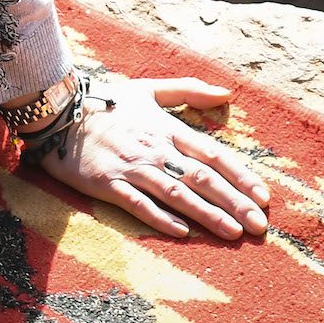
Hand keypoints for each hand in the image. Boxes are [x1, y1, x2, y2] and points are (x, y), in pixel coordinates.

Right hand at [33, 75, 270, 239]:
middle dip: (234, 202)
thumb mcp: (150, 89)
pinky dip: (161, 218)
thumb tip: (228, 93)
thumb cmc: (108, 101)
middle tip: (259, 226)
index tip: (264, 197)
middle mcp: (155, 148)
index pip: (213, 153)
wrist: (59, 112)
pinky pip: (138, 204)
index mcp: (167, 127)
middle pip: (202, 177)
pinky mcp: (109, 184)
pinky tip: (183, 233)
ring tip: (233, 233)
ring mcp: (132, 167)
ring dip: (207, 214)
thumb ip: (190, 90)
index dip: (241, 176)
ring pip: (177, 193)